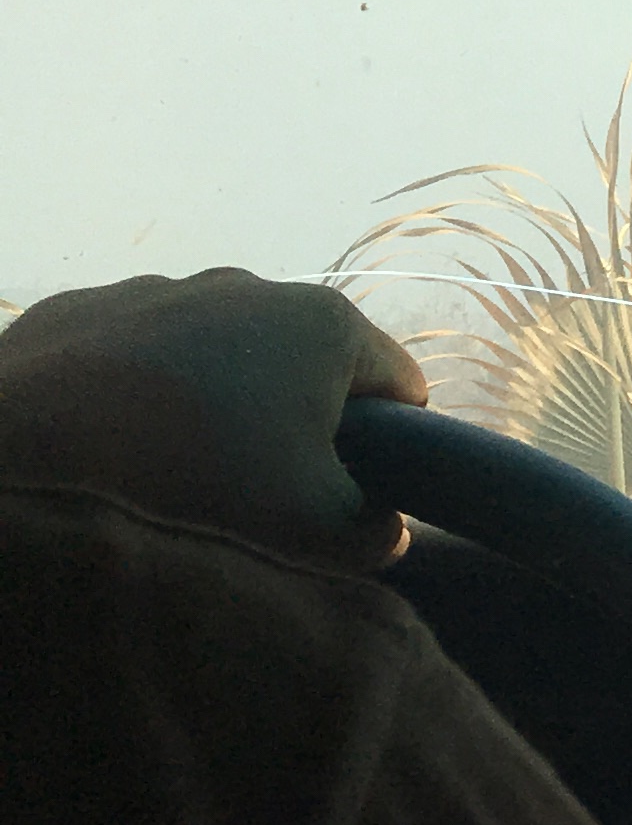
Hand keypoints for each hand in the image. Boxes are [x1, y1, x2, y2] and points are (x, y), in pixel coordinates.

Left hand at [0, 270, 428, 569]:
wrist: (29, 429)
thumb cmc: (194, 470)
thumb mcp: (311, 527)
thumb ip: (373, 537)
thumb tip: (383, 532)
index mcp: (327, 324)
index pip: (400, 386)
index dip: (390, 448)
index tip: (346, 492)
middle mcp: (256, 287)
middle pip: (308, 368)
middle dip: (296, 425)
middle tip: (258, 489)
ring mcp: (167, 289)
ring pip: (221, 357)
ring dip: (217, 405)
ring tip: (173, 468)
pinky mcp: (91, 307)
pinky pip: (139, 356)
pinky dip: (139, 393)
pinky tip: (112, 440)